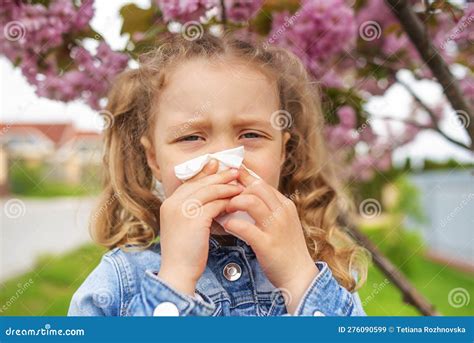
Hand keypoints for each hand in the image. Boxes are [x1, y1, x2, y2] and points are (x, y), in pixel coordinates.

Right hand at [158, 159, 243, 295]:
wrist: (177, 272)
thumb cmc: (184, 252)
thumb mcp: (184, 226)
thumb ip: (192, 209)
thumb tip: (211, 196)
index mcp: (168, 203)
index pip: (189, 182)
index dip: (204, 173)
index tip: (216, 164)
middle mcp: (173, 203)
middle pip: (200, 183)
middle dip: (219, 176)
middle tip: (234, 171)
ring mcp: (182, 210)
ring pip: (209, 191)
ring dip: (226, 187)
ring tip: (240, 185)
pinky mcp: (194, 219)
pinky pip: (215, 204)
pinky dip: (227, 202)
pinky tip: (236, 201)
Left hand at [223, 166, 318, 313]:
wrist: (299, 276)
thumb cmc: (287, 250)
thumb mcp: (282, 223)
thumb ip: (269, 209)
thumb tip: (248, 196)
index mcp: (285, 205)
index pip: (262, 183)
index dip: (244, 179)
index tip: (230, 178)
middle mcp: (282, 212)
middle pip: (257, 187)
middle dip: (237, 189)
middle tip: (224, 197)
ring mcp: (276, 227)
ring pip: (251, 202)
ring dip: (233, 203)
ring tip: (225, 210)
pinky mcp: (267, 244)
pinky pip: (245, 227)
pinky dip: (232, 224)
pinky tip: (226, 226)